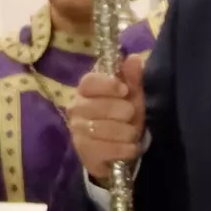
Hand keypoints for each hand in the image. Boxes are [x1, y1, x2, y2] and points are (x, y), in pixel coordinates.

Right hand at [69, 53, 146, 176]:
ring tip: (132, 133)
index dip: (107, 85)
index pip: (89, 82)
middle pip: (100, 106)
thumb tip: (134, 58)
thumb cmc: (123, 117)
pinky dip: (125, 149)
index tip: (124, 90)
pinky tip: (130, 148)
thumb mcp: (132, 96)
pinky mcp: (84, 152)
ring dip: (127, 132)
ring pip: (105, 128)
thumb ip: (132, 77)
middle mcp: (76, 108)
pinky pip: (107, 149)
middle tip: (131, 116)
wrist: (118, 150)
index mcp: (85, 90)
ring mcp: (77, 131)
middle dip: (124, 112)